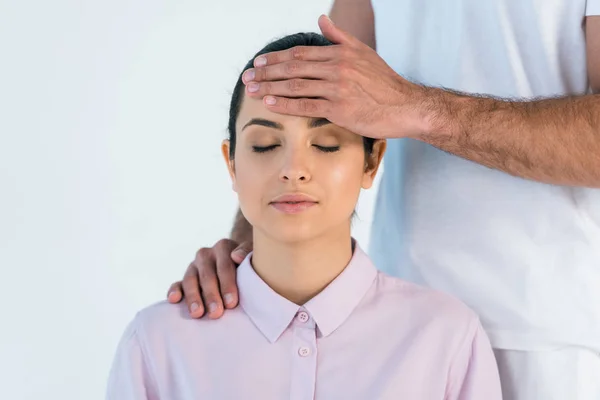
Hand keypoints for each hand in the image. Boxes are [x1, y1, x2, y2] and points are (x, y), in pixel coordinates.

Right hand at [166, 238, 251, 318]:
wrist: (239, 267)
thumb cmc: (249, 266)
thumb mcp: (253, 257)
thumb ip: (247, 253)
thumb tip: (236, 257)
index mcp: (224, 247)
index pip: (225, 266)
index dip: (228, 285)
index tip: (232, 303)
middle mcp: (206, 254)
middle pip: (207, 275)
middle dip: (212, 295)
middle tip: (216, 313)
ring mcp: (193, 266)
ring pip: (190, 279)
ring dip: (193, 297)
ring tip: (197, 314)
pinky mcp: (184, 278)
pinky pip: (177, 283)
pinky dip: (174, 291)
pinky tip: (174, 300)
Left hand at [242, 14, 429, 139]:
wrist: (405, 106)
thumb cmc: (384, 82)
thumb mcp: (364, 52)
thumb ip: (340, 37)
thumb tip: (321, 20)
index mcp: (340, 53)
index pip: (300, 54)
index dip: (276, 58)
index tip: (258, 62)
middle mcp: (337, 68)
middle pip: (293, 68)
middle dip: (266, 72)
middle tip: (247, 76)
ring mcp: (337, 88)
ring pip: (295, 86)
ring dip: (269, 88)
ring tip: (251, 90)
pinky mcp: (339, 109)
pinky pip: (305, 105)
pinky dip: (284, 104)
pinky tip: (269, 104)